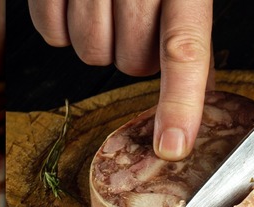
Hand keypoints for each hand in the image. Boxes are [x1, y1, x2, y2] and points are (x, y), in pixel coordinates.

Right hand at [28, 0, 213, 160]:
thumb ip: (191, 24)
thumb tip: (202, 85)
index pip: (183, 47)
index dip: (179, 102)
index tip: (173, 145)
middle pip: (133, 61)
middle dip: (137, 57)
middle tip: (139, 28)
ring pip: (91, 52)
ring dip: (100, 43)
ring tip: (107, 10)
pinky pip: (50, 32)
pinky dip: (61, 28)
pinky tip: (76, 4)